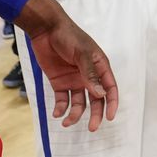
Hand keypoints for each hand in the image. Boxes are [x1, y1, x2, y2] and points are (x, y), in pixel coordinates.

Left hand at [17, 0, 117, 129]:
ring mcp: (74, 80)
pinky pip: (62, 99)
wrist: (45, 29)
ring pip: (79, 103)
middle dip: (95, 115)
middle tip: (92, 128)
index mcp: (100, 67)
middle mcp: (89, 76)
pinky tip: (56, 114)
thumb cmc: (68, 36)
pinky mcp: (59, 82)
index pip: (110, 88)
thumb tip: (101, 95)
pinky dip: (61, 108)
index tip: (109, 117)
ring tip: (66, 122)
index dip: (111, 103)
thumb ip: (90, 74)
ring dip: (75, 114)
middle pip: (96, 99)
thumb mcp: (82, 53)